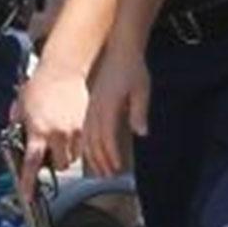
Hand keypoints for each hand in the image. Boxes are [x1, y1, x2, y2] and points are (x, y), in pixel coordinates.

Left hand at [12, 61, 89, 189]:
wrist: (63, 70)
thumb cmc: (39, 87)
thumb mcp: (20, 108)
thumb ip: (17, 126)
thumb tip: (14, 139)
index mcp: (38, 131)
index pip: (32, 163)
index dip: (28, 182)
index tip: (27, 195)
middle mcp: (57, 134)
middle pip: (59, 165)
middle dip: (52, 163)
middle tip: (47, 151)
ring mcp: (74, 131)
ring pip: (72, 157)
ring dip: (65, 154)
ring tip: (58, 138)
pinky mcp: (87, 126)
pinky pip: (82, 146)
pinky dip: (75, 144)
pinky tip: (68, 131)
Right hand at [84, 47, 150, 176]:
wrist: (120, 50)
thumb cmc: (132, 69)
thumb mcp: (141, 90)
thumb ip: (139, 112)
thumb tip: (141, 132)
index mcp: (107, 106)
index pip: (106, 137)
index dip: (110, 155)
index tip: (116, 169)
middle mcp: (96, 109)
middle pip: (94, 141)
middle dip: (100, 160)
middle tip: (108, 175)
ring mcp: (91, 107)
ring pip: (87, 136)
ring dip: (93, 154)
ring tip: (99, 168)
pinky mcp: (91, 105)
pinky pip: (86, 129)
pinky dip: (88, 143)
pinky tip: (92, 151)